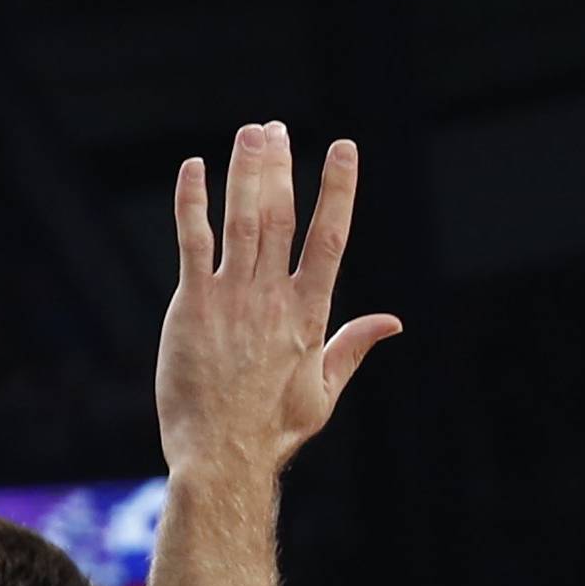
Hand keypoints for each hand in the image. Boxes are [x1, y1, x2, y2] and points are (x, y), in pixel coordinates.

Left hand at [156, 122, 400, 476]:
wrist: (222, 457)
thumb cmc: (273, 431)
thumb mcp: (324, 391)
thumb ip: (353, 347)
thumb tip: (392, 322)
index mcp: (309, 315)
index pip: (330, 238)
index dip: (338, 189)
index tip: (344, 149)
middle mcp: (272, 298)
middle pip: (280, 215)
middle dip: (279, 166)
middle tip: (275, 128)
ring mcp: (231, 299)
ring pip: (242, 219)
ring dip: (245, 171)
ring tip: (250, 133)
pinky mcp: (192, 306)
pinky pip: (193, 242)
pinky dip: (194, 201)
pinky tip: (194, 168)